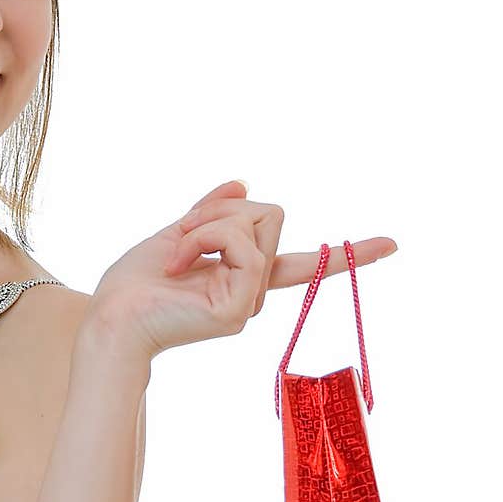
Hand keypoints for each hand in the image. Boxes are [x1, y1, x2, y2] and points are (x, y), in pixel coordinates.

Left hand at [88, 179, 397, 365]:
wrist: (110, 317)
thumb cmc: (134, 284)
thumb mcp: (176, 234)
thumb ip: (211, 212)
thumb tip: (242, 184)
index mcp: (243, 276)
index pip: (303, 263)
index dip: (350, 254)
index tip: (392, 244)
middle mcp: (254, 292)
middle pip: (271, 213)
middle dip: (222, 211)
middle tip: (181, 239)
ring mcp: (249, 303)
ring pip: (256, 223)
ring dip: (209, 224)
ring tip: (177, 255)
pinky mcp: (238, 309)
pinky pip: (243, 246)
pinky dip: (208, 238)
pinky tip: (182, 263)